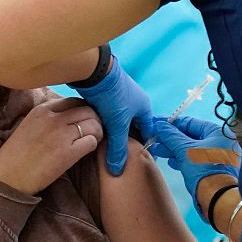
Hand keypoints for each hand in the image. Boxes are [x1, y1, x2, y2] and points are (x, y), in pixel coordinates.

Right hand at [0, 97, 103, 194]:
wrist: (8, 178)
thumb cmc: (15, 156)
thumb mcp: (27, 126)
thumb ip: (46, 118)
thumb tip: (64, 116)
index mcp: (41, 110)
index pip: (73, 101)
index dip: (82, 111)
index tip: (82, 121)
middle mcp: (53, 118)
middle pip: (87, 109)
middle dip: (94, 120)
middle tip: (92, 131)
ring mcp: (61, 134)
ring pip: (93, 123)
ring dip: (97, 132)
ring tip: (91, 141)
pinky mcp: (68, 152)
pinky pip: (92, 141)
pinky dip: (93, 146)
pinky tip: (85, 152)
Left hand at [73, 57, 153, 175]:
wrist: (93, 71)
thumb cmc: (112, 96)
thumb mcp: (117, 124)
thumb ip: (117, 148)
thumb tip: (117, 170)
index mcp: (144, 108)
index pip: (147, 132)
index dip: (143, 147)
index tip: (137, 162)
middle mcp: (134, 103)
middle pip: (131, 128)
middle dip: (125, 141)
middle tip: (119, 158)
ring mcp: (119, 100)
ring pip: (117, 122)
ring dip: (112, 133)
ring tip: (106, 150)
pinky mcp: (104, 97)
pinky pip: (106, 116)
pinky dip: (103, 125)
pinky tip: (96, 135)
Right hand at [149, 116, 240, 214]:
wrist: (217, 197)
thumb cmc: (203, 169)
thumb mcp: (183, 149)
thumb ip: (170, 135)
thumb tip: (159, 125)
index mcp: (218, 132)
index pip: (190, 123)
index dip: (171, 124)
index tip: (157, 125)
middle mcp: (220, 142)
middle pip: (190, 136)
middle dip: (170, 138)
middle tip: (154, 139)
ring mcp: (218, 156)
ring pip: (191, 148)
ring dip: (174, 149)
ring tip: (158, 150)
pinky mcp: (214, 168)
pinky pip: (196, 159)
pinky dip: (183, 159)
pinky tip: (171, 162)